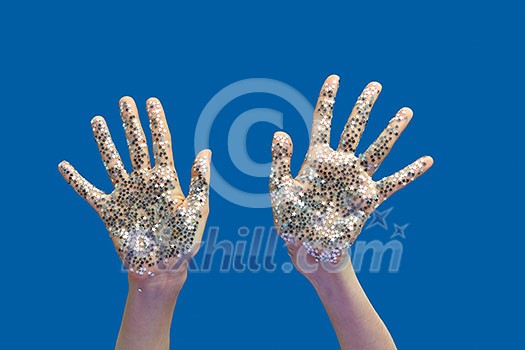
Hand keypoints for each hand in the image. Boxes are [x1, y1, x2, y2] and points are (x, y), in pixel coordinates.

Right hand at [59, 97, 210, 280]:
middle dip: (131, 123)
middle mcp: (144, 181)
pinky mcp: (109, 210)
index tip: (152, 101)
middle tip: (125, 100)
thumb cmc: (183, 242)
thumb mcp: (196, 210)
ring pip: (112, 161)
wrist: (161, 268)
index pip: (161, 143)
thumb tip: (206, 151)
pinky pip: (88, 191)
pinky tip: (64, 166)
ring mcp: (125, 194)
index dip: (157, 122)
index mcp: (166, 179)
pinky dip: (75, 180)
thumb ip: (199, 181)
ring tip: (97, 119)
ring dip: (104, 141)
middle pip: (136, 145)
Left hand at [270, 75, 432, 263]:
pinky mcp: (368, 199)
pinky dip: (410, 172)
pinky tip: (427, 160)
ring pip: (377, 149)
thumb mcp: (280, 190)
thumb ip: (280, 162)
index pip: (322, 122)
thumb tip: (280, 132)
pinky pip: (393, 183)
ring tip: (405, 111)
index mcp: (316, 159)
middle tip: (376, 85)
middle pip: (354, 128)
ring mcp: (355, 180)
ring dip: (391, 131)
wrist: (308, 248)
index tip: (335, 78)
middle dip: (364, 107)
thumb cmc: (291, 220)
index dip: (328, 100)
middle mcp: (339, 164)